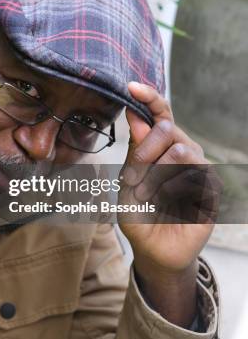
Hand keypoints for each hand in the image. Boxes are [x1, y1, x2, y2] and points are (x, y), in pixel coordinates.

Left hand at [118, 82, 219, 325]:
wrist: (154, 251)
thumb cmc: (140, 214)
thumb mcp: (128, 182)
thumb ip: (135, 152)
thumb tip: (137, 117)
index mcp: (162, 146)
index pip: (161, 114)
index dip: (149, 97)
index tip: (132, 87)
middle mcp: (183, 151)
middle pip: (166, 129)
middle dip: (143, 152)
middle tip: (131, 178)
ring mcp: (199, 168)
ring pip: (180, 150)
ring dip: (154, 174)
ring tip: (145, 194)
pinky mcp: (211, 188)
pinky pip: (191, 176)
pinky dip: (170, 190)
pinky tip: (166, 204)